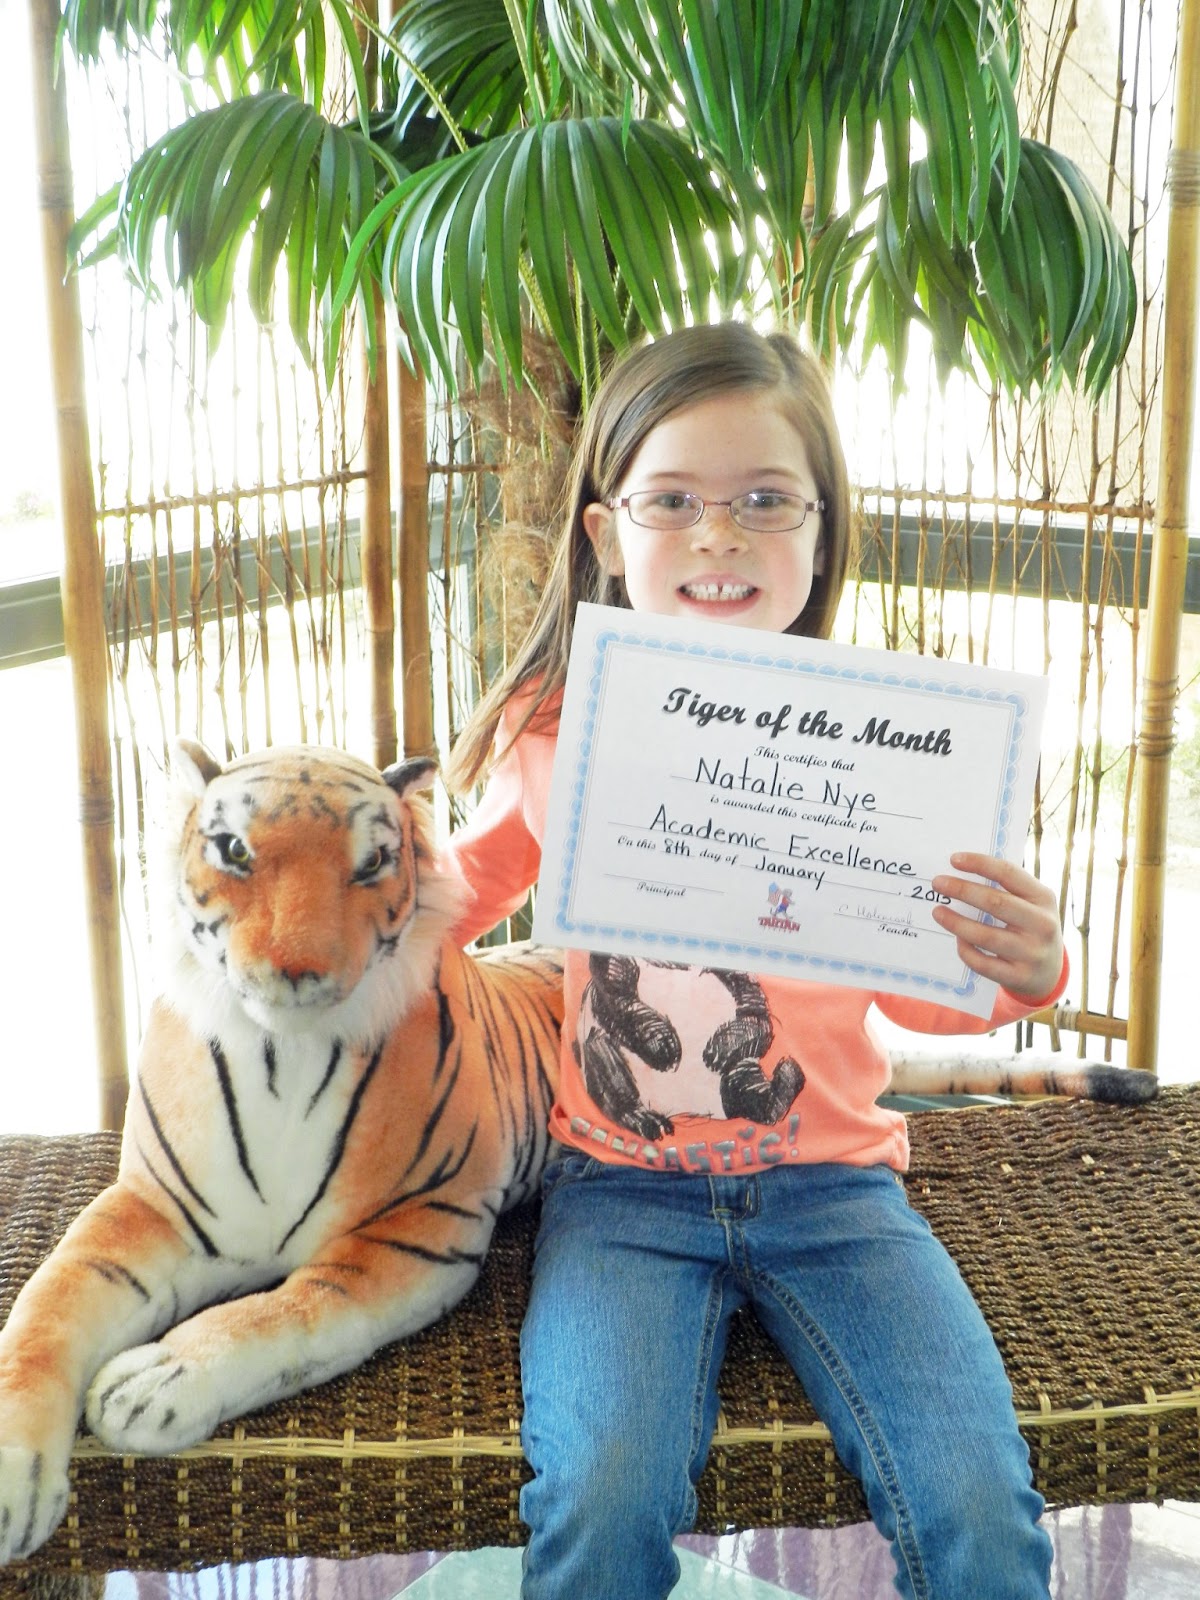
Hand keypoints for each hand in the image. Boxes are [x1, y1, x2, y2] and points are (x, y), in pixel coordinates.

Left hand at [930, 852, 1064, 999]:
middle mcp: (1042, 925)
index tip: (954, 859)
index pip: (1009, 874)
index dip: (980, 864)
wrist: (1049, 973)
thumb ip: (1006, 889)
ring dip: (956, 922)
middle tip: (938, 883)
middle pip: (995, 902)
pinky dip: (966, 950)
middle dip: (962, 890)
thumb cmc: (1030, 928)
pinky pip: (983, 963)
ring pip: (985, 936)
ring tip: (937, 911)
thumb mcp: (1031, 905)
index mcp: (1044, 899)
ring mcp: (1032, 953)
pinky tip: (957, 940)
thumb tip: (961, 873)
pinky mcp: (1019, 977)